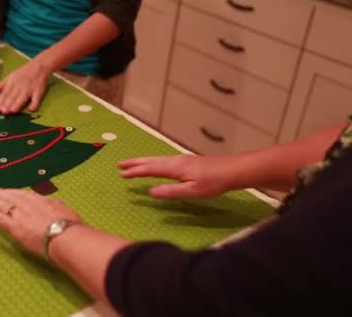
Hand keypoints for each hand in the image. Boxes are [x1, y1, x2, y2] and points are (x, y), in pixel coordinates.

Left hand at [0, 59, 49, 113]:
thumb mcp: (10, 77)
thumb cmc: (23, 72)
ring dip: (18, 104)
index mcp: (12, 82)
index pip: (5, 92)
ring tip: (12, 111)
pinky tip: (30, 109)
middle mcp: (20, 86)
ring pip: (23, 98)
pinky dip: (34, 104)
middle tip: (3, 111)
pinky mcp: (39, 91)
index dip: (1, 100)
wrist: (39, 66)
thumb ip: (1, 86)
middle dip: (8, 103)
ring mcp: (30, 89)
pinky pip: (36, 99)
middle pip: (13, 96)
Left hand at [0, 186, 80, 256]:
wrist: (64, 236)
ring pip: (3, 205)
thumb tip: (52, 204)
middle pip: (11, 197)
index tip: (7, 191)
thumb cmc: (69, 225)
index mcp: (41, 200)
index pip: (24, 195)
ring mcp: (20, 215)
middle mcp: (28, 205)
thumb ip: (54, 205)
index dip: (14, 192)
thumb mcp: (64, 208)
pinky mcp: (14, 227)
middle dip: (0, 193)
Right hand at [119, 154, 235, 198]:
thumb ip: (170, 192)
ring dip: (142, 161)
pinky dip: (152, 162)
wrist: (232, 171)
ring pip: (156, 159)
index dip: (135, 172)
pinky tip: (154, 165)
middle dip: (134, 163)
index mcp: (174, 168)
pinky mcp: (186, 162)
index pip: (149, 169)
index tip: (121, 174)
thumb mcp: (191, 192)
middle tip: (119, 164)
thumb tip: (150, 192)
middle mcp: (175, 161)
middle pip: (150, 161)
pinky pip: (163, 160)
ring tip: (131, 164)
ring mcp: (181, 160)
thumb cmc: (213, 183)